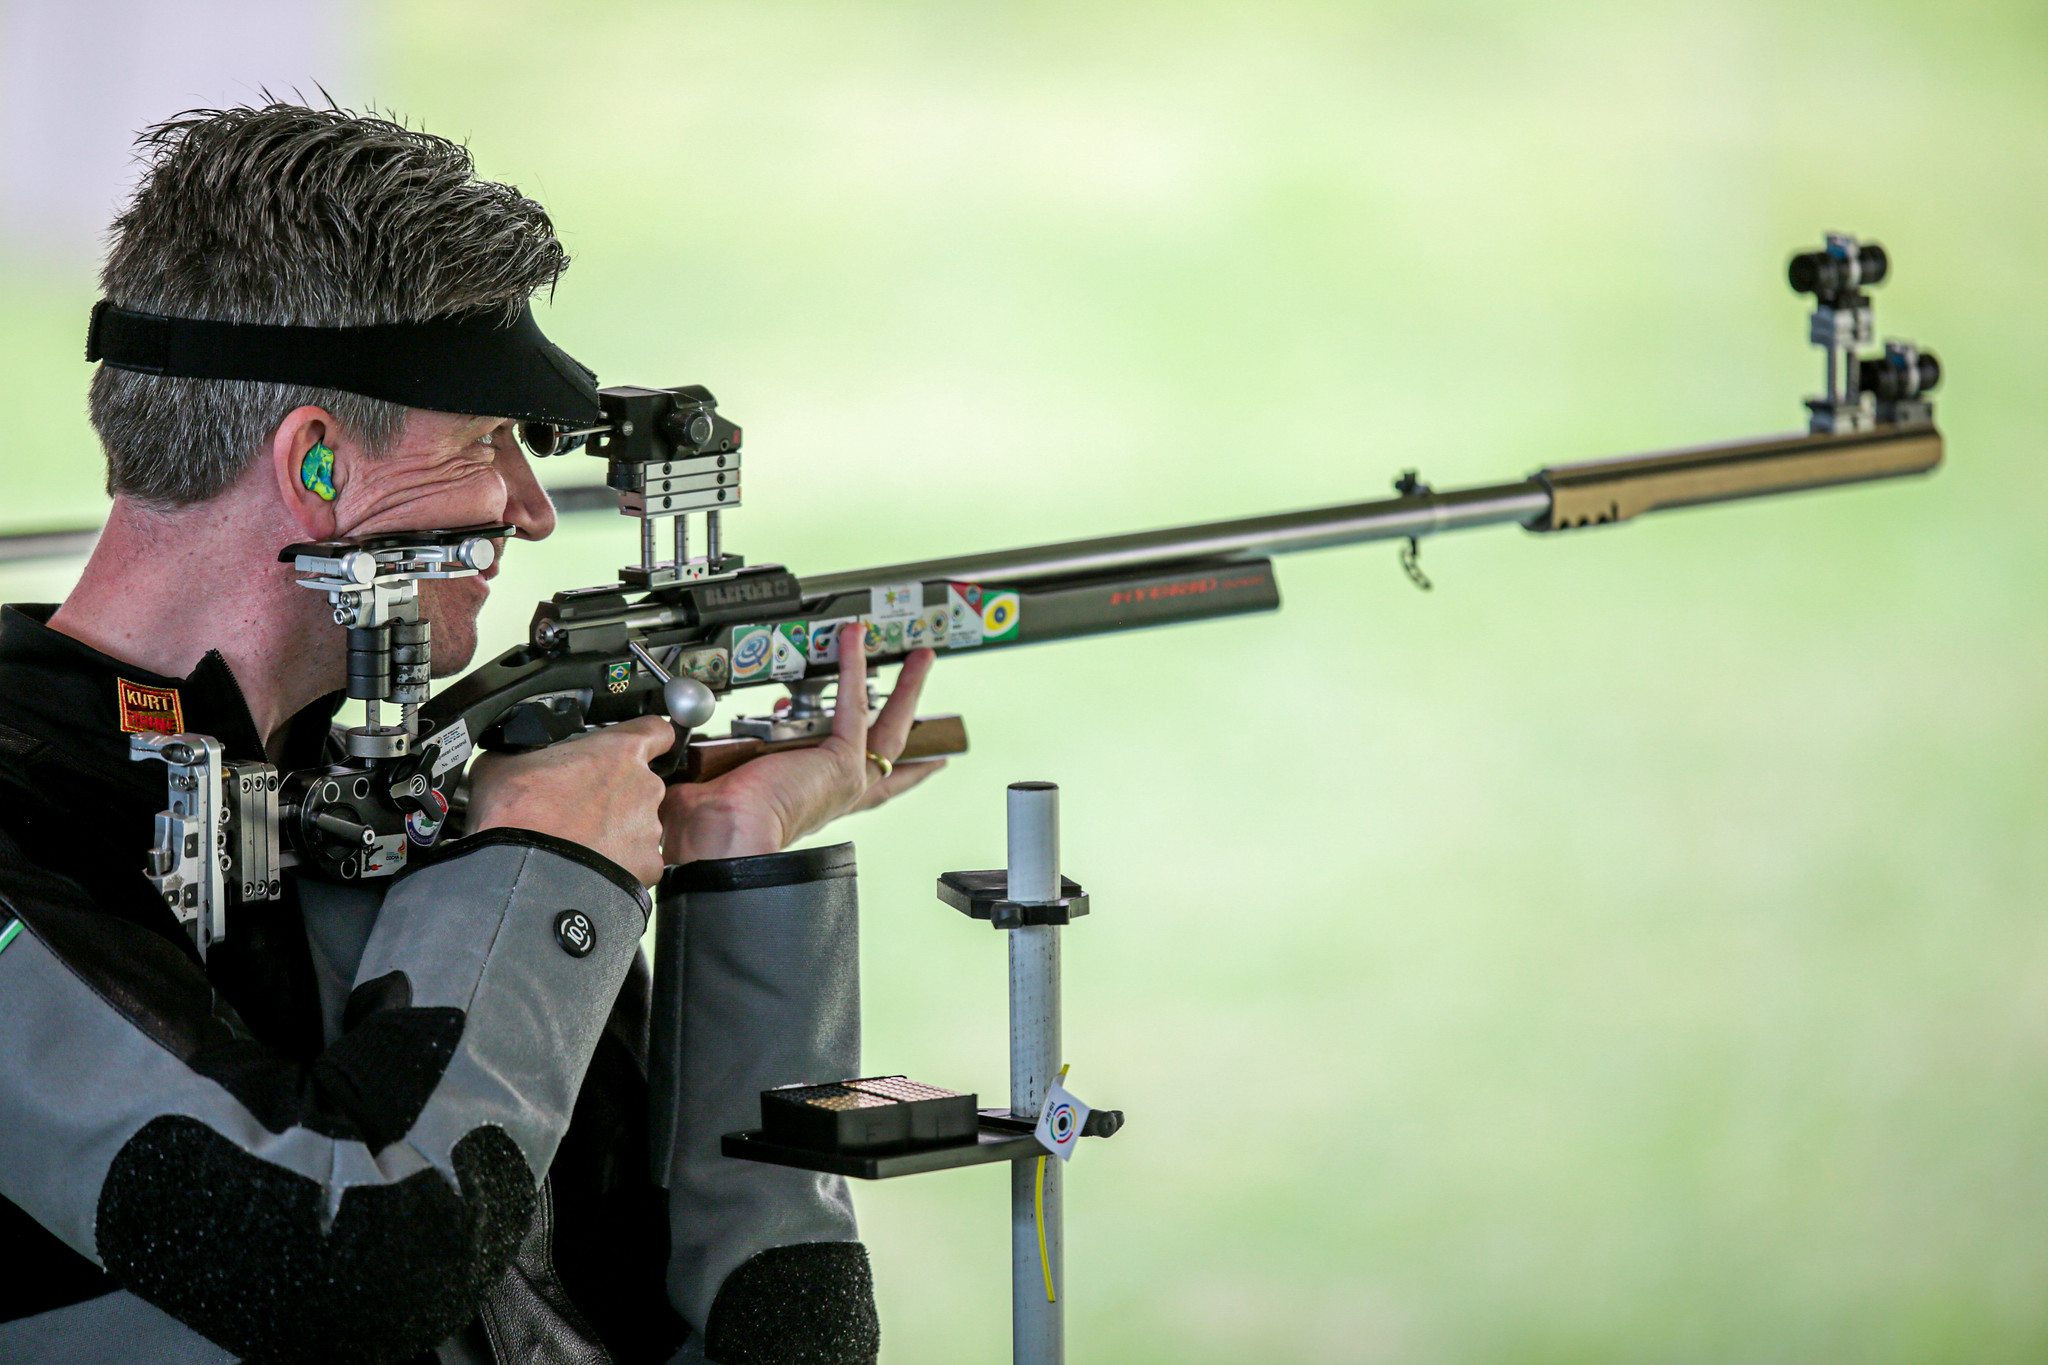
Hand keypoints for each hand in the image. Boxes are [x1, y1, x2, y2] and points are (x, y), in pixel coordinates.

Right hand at [468, 714, 673, 885]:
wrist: (523, 875)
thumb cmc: (517, 817)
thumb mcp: (503, 764)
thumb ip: (523, 752)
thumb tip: (511, 756)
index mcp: (620, 751)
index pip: (656, 732)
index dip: (646, 739)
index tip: (633, 748)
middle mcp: (644, 786)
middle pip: (640, 783)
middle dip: (614, 794)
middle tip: (578, 808)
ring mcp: (649, 828)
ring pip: (637, 824)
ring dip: (614, 831)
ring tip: (578, 842)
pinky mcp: (647, 866)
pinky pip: (635, 861)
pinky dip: (617, 864)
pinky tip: (588, 867)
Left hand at [661, 624, 944, 863]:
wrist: (724, 839)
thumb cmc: (715, 828)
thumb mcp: (727, 780)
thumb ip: (722, 759)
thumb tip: (692, 745)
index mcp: (814, 804)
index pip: (863, 785)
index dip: (894, 773)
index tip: (921, 765)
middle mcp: (837, 793)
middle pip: (892, 751)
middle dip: (910, 715)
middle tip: (920, 694)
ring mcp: (845, 778)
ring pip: (890, 726)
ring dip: (906, 688)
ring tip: (918, 658)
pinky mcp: (840, 760)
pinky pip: (853, 701)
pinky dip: (852, 665)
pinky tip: (853, 640)